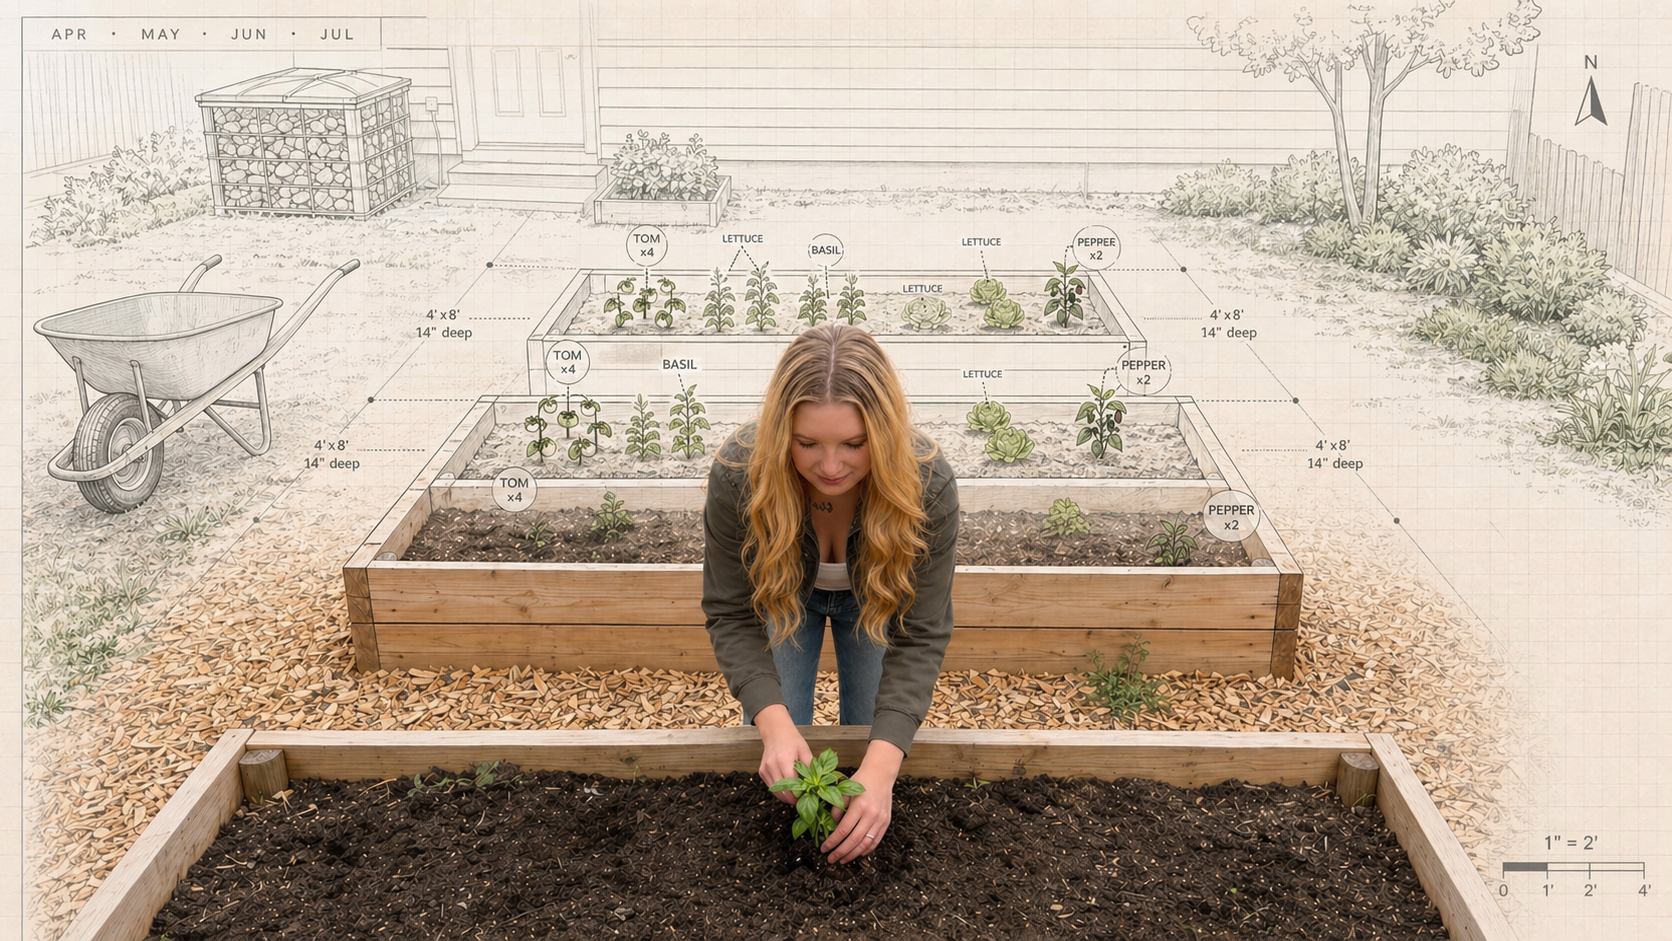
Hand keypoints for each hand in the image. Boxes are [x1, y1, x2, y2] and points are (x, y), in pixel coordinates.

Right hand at [753, 704, 810, 804]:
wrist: (776, 732)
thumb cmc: (792, 741)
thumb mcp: (806, 752)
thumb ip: (811, 768)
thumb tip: (817, 784)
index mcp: (784, 760)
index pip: (792, 784)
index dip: (799, 794)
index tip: (807, 798)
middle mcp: (772, 765)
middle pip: (783, 791)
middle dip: (793, 799)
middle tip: (802, 801)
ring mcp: (765, 769)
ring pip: (775, 792)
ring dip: (786, 797)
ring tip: (795, 796)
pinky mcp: (762, 772)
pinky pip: (771, 786)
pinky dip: (779, 790)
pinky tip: (787, 788)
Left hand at [822, 739, 903, 863]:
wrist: (881, 774)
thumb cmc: (861, 781)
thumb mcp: (844, 791)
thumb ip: (837, 809)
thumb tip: (832, 826)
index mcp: (859, 806)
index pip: (843, 830)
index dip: (832, 842)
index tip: (824, 848)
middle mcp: (871, 814)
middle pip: (854, 840)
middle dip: (840, 852)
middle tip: (831, 859)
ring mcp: (880, 819)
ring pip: (866, 844)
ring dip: (853, 854)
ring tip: (843, 859)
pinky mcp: (886, 822)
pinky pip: (876, 840)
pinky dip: (867, 849)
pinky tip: (858, 853)